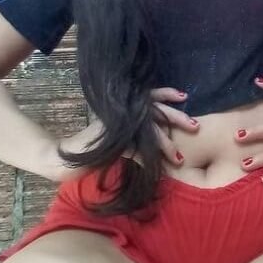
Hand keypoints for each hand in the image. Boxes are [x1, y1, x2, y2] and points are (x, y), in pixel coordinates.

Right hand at [42, 87, 198, 181]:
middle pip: (155, 111)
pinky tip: (158, 170)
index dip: (166, 93)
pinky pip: (134, 150)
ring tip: (180, 159)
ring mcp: (115, 125)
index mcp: (124, 106)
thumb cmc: (96, 145)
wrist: (66, 157)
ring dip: (165, 146)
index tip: (184, 96)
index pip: (148, 94)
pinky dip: (146, 160)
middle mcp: (121, 111)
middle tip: (196, 126)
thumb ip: (137, 130)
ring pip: (148, 132)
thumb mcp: (120, 135)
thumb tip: (161, 133)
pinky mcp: (110, 141)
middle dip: (177, 118)